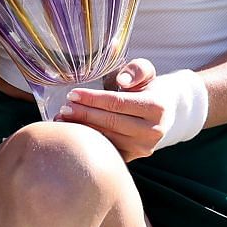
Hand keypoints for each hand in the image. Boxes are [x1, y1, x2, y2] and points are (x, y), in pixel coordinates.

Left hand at [57, 58, 208, 161]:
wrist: (163, 110)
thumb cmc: (147, 87)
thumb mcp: (146, 71)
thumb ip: (136, 69)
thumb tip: (122, 81)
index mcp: (157, 107)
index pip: (117, 103)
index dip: (92, 99)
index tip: (72, 94)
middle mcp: (153, 131)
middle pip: (110, 122)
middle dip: (84, 114)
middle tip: (64, 108)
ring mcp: (144, 147)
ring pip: (107, 138)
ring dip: (82, 129)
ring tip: (63, 119)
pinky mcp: (134, 157)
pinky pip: (107, 149)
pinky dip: (89, 140)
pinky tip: (73, 131)